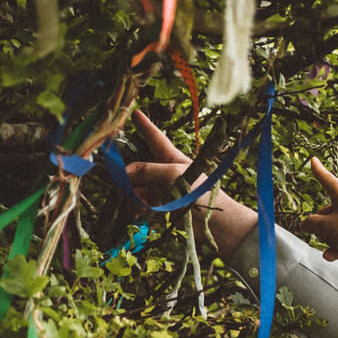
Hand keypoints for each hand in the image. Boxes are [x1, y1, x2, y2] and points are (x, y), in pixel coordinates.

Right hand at [122, 109, 258, 257]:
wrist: (212, 224)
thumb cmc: (199, 193)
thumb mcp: (173, 175)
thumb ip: (147, 171)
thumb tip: (124, 174)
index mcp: (171, 158)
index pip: (155, 138)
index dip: (145, 126)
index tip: (135, 113)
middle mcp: (163, 172)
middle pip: (136, 167)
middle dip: (129, 176)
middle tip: (127, 185)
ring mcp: (159, 190)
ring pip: (134, 188)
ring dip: (133, 196)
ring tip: (142, 206)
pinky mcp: (157, 207)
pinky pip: (138, 204)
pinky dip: (136, 208)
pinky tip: (141, 214)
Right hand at [300, 158, 337, 264]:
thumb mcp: (324, 225)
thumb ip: (310, 223)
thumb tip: (305, 224)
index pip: (326, 180)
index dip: (318, 171)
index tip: (313, 160)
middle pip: (325, 212)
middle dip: (319, 224)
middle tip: (318, 232)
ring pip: (332, 227)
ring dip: (327, 238)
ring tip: (329, 245)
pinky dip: (335, 247)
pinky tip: (329, 255)